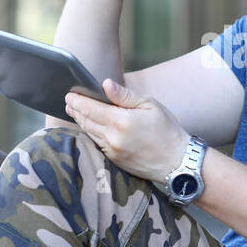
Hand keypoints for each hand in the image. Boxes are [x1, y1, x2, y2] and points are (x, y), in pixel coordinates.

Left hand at [64, 78, 190, 184]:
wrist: (177, 162)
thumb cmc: (167, 131)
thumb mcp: (150, 106)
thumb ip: (125, 96)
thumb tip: (106, 84)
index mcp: (121, 121)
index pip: (91, 108)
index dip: (78, 100)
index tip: (69, 94)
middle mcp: (113, 138)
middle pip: (86, 121)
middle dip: (75, 110)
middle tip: (69, 101)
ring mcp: (112, 151)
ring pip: (90, 133)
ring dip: (81, 121)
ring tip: (75, 112)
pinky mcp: (114, 160)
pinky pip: (97, 144)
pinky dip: (91, 133)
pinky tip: (90, 127)